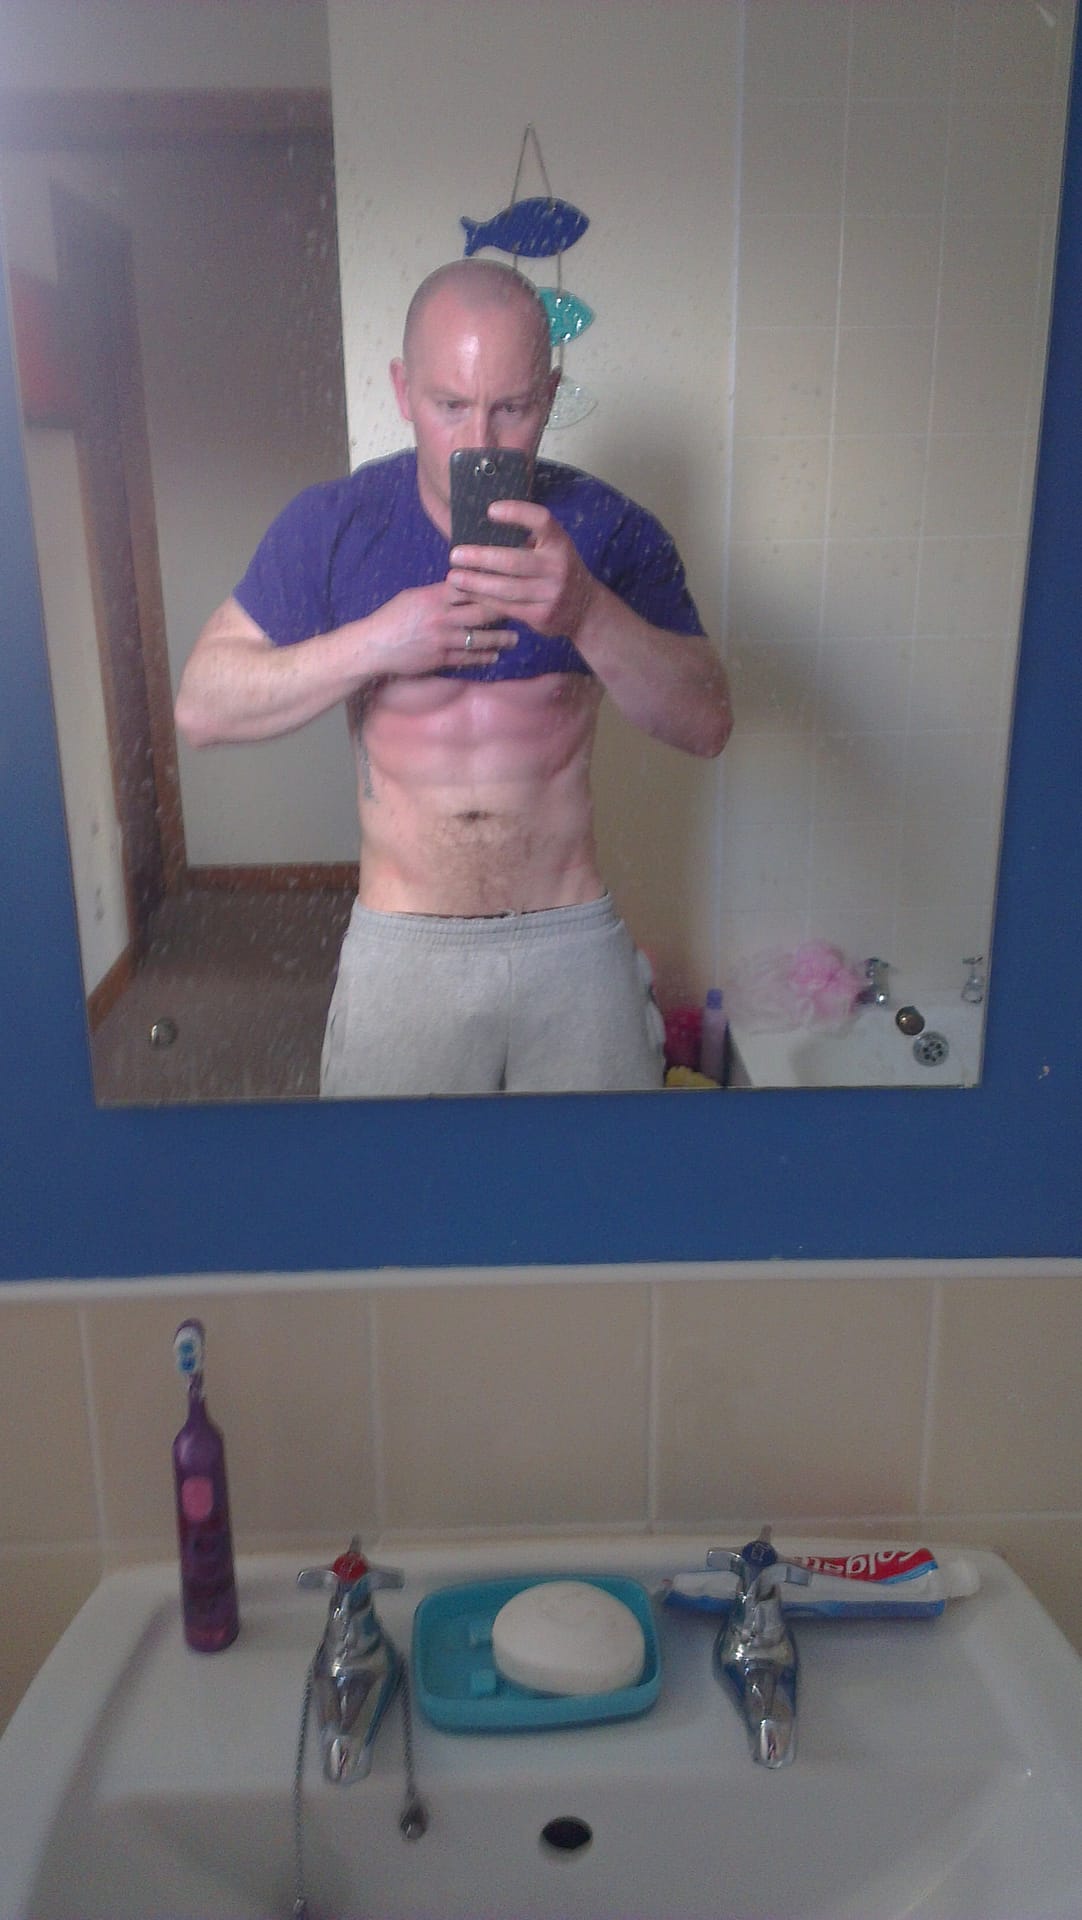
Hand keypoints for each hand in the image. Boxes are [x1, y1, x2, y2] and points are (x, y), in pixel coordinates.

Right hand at [378, 580, 515, 674]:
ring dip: (500, 639)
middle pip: (482, 611)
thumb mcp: (413, 597)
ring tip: (514, 638)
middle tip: (520, 611)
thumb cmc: (393, 618)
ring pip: (480, 638)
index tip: (507, 583)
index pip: (469, 586)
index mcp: (434, 596)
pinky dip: (484, 657)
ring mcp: (443, 639)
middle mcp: (442, 617)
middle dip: (504, 611)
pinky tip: (494, 655)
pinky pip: (468, 658)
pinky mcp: (441, 659)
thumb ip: (439, 593)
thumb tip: (462, 587)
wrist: (375, 646)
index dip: (490, 585)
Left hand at [448, 502, 596, 640]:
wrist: (585, 609)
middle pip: (513, 560)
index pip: (541, 520)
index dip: (517, 512)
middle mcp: (558, 566)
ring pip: (506, 588)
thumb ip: (529, 539)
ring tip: (453, 577)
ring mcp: (551, 594)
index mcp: (560, 542)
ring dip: (475, 583)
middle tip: (455, 554)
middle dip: (480, 557)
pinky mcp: (542, 616)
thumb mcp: (553, 548)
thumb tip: (482, 525)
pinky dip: (484, 600)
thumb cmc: (558, 569)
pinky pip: (507, 607)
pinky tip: (468, 593)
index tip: (490, 510)